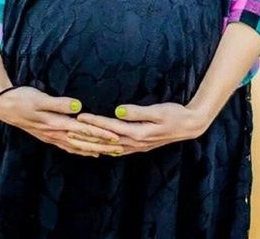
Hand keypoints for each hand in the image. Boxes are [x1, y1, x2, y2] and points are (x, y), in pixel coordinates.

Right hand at [0, 86, 125, 156]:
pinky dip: (81, 150)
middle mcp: (55, 133)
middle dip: (102, 145)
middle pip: (83, 142)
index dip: (100, 134)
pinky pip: (69, 146)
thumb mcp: (40, 99)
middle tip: (120, 148)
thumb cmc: (23, 99)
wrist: (4, 106)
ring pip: (77, 146)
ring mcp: (52, 136)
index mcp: (56, 124)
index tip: (115, 137)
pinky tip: (89, 151)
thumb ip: (59, 104)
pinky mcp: (49, 135)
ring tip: (110, 152)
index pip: (83, 131)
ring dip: (94, 149)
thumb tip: (78, 107)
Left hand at [66, 102, 208, 156]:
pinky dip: (106, 149)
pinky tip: (100, 148)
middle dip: (88, 137)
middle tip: (69, 132)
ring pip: (111, 148)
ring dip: (94, 144)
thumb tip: (118, 110)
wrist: (190, 125)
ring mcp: (138, 146)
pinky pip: (119, 150)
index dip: (94, 123)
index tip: (80, 118)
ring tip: (79, 141)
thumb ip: (138, 112)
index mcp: (138, 133)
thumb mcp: (158, 110)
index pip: (111, 128)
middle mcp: (136, 143)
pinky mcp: (141, 145)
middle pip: (107, 141)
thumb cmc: (175, 114)